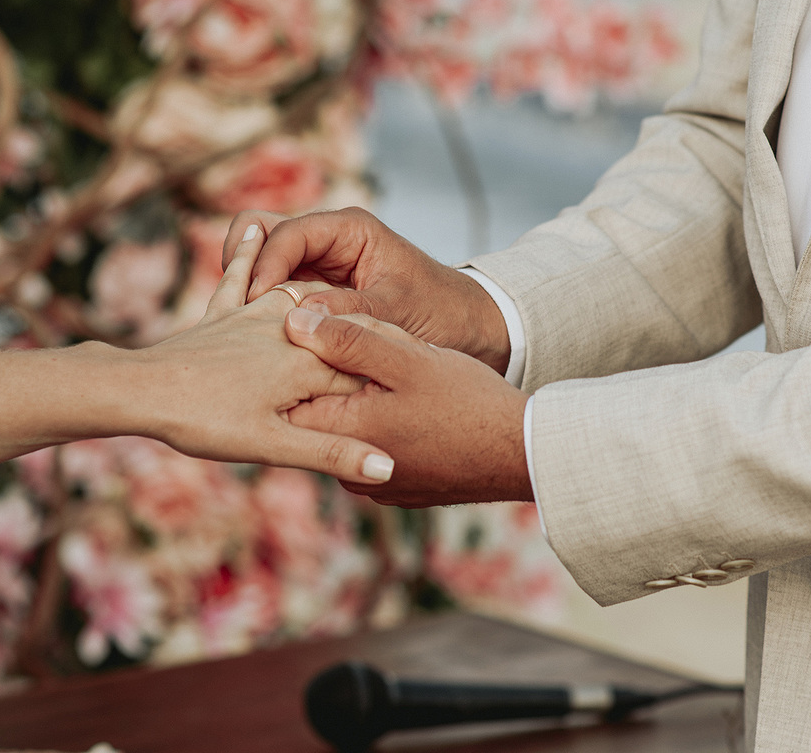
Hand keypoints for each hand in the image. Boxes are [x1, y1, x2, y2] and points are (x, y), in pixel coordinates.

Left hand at [122, 225, 395, 484]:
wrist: (142, 392)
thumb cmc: (206, 422)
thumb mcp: (273, 446)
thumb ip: (333, 452)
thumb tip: (388, 467)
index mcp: (307, 365)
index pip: (363, 370)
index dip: (391, 379)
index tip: (425, 381)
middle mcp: (286, 332)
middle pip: (338, 331)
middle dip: (365, 334)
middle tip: (403, 328)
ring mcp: (253, 317)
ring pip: (298, 296)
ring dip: (323, 293)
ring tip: (354, 275)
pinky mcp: (223, 313)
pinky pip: (240, 277)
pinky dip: (248, 253)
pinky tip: (254, 225)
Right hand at [221, 207, 512, 372]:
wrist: (466, 328)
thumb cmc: (440, 313)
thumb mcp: (397, 313)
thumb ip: (350, 312)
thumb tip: (299, 316)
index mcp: (349, 229)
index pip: (287, 234)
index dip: (265, 267)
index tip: (252, 305)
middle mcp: (327, 240)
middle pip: (261, 234)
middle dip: (243, 268)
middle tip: (234, 312)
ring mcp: (316, 264)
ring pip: (261, 262)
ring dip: (248, 290)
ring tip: (239, 328)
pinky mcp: (312, 291)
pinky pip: (274, 292)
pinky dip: (261, 309)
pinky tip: (255, 339)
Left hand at [281, 306, 531, 506]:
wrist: (522, 453)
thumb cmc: (467, 402)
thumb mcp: (406, 358)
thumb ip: (347, 339)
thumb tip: (293, 322)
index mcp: (343, 436)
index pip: (289, 397)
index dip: (294, 359)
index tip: (309, 334)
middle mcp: (349, 472)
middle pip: (314, 416)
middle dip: (323, 379)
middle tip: (345, 350)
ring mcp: (374, 485)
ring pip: (344, 432)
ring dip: (352, 402)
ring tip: (376, 371)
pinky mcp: (397, 488)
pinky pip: (370, 449)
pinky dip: (377, 425)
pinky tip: (400, 402)